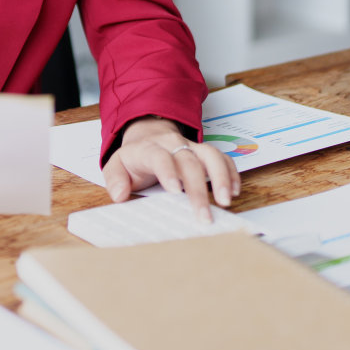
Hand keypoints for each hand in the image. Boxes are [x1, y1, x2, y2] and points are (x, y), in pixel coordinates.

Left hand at [102, 117, 239, 222]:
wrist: (148, 134)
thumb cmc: (135, 158)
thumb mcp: (116, 166)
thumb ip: (114, 180)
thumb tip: (119, 195)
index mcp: (149, 149)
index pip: (160, 158)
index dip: (168, 172)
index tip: (176, 190)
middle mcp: (173, 145)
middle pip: (189, 163)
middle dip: (198, 190)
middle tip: (203, 215)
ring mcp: (191, 146)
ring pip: (210, 156)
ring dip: (221, 177)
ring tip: (226, 201)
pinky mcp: (205, 152)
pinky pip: (222, 157)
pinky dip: (231, 172)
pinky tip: (235, 190)